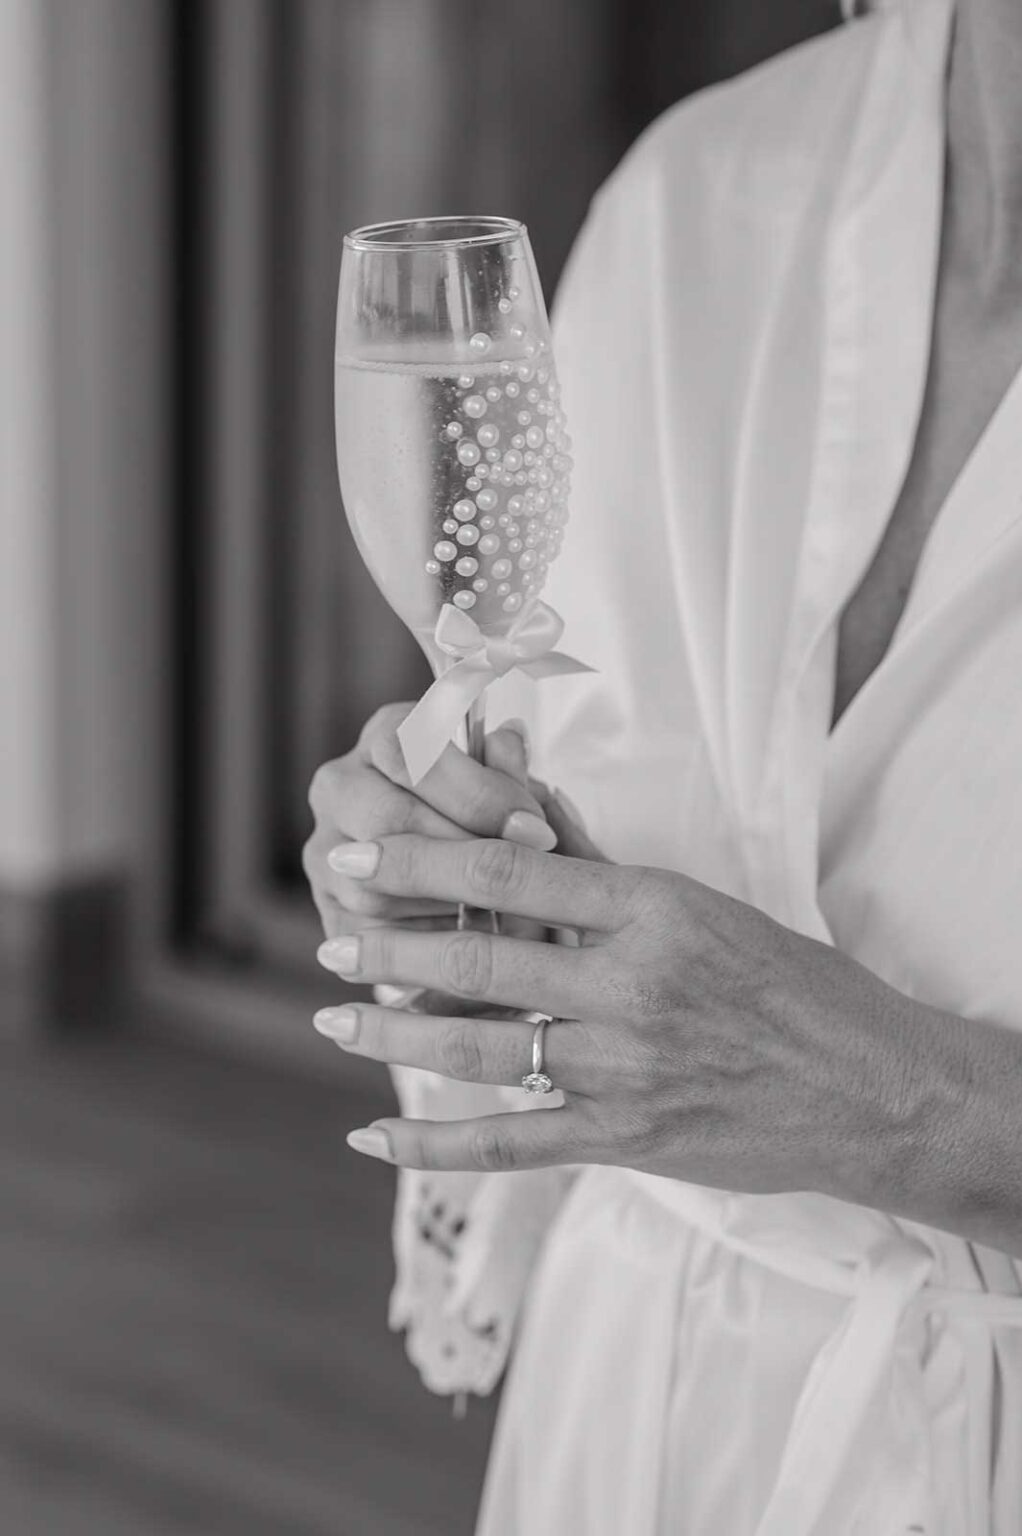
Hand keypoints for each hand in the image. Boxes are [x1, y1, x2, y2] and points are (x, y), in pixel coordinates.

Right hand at [302, 703, 595, 1014]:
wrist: (476, 890)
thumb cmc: (499, 825)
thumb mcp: (514, 794)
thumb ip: (509, 773)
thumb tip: (509, 739)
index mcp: (386, 738)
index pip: (411, 753)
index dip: (477, 793)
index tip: (534, 830)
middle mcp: (340, 786)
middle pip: (386, 818)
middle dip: (464, 854)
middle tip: (524, 880)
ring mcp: (325, 853)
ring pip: (374, 884)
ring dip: (446, 905)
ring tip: (507, 914)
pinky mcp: (330, 915)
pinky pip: (370, 938)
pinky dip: (427, 945)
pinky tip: (473, 943)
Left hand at [315, 832, 927, 1201]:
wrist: (869, 1087)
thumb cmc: (792, 985)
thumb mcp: (706, 906)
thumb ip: (608, 876)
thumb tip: (526, 818)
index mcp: (652, 911)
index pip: (512, 874)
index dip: (423, 863)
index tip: (360, 857)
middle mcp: (630, 987)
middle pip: (481, 963)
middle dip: (391, 952)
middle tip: (331, 945)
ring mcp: (624, 1070)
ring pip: (481, 1050)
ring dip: (396, 1035)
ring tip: (336, 1019)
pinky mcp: (624, 1139)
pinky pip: (511, 1143)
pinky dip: (437, 1144)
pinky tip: (376, 1138)